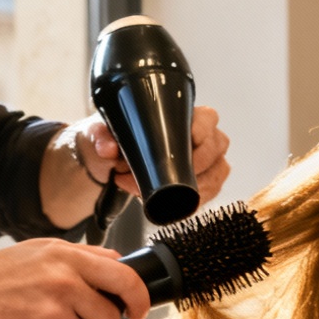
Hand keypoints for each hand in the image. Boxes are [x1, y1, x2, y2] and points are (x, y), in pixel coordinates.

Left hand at [63, 106, 232, 204]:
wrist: (114, 163)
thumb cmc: (117, 139)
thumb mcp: (103, 133)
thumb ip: (101, 136)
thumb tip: (108, 149)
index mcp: (184, 115)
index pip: (209, 118)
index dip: (204, 130)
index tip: (191, 138)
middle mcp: (202, 137)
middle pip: (216, 148)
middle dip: (192, 167)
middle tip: (161, 177)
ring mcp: (206, 161)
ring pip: (217, 173)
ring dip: (193, 187)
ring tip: (161, 192)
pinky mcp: (203, 183)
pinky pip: (212, 192)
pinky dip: (194, 201)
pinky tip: (173, 203)